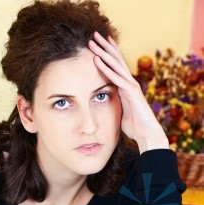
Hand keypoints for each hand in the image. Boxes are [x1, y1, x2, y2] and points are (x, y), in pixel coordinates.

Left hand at [88, 32, 168, 152]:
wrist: (147, 134)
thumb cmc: (134, 126)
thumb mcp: (120, 111)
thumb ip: (115, 103)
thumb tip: (106, 103)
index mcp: (126, 86)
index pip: (116, 66)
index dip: (108, 54)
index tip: (99, 44)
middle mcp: (129, 83)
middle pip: (116, 60)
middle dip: (105, 47)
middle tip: (94, 34)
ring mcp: (131, 86)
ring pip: (116, 65)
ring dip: (104, 52)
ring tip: (93, 41)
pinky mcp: (131, 93)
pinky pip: (116, 78)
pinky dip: (106, 69)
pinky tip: (97, 60)